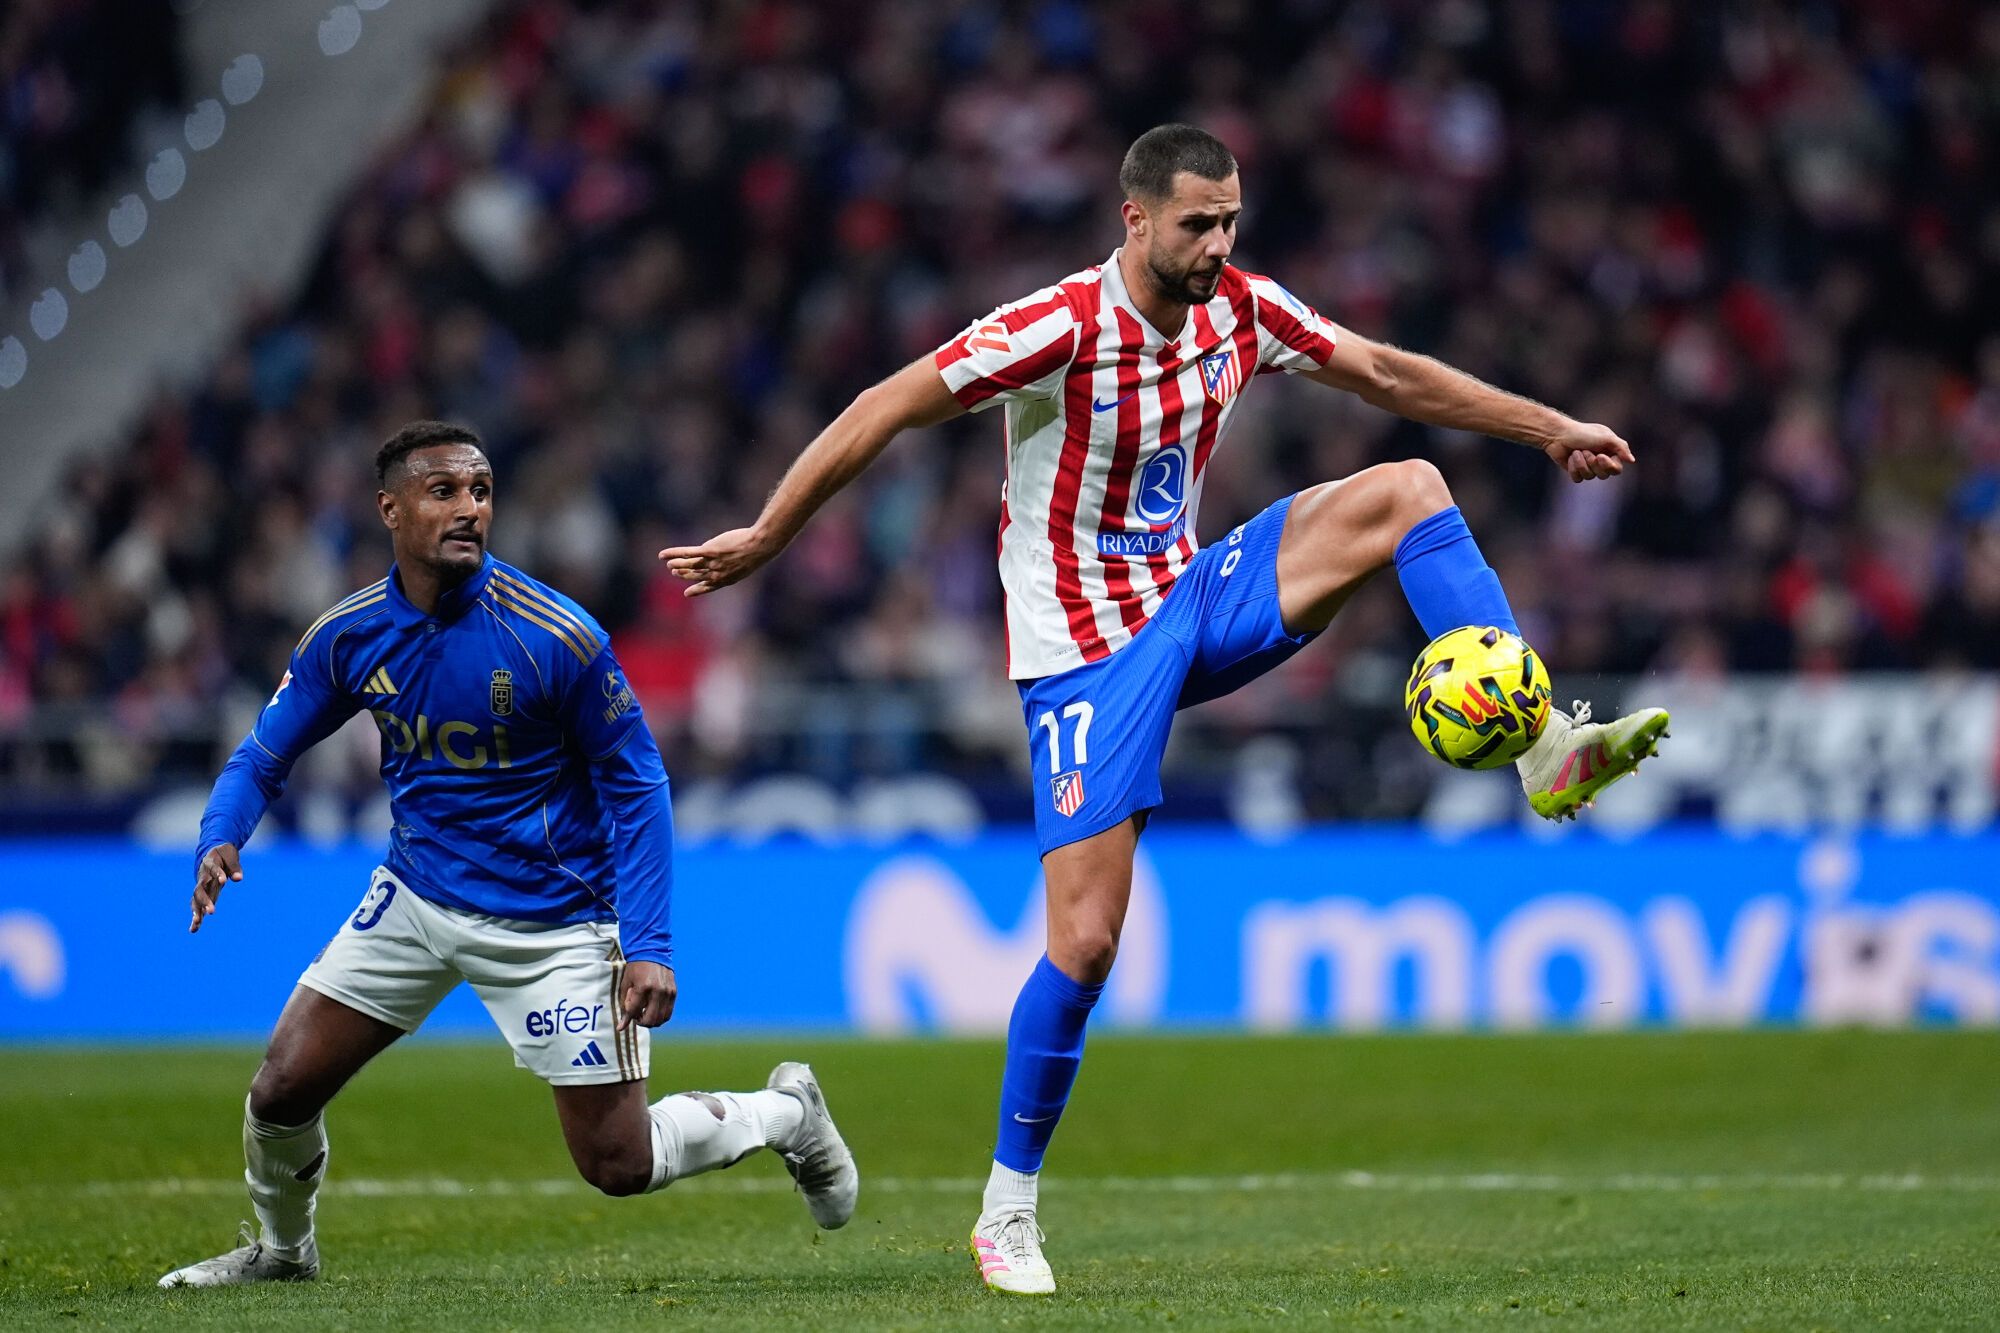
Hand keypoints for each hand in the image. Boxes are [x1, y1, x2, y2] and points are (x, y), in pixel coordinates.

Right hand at [190, 843, 241, 933]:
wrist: (212, 854)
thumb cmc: (223, 855)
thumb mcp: (230, 856)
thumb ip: (234, 867)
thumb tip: (238, 879)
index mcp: (210, 864)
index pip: (213, 869)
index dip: (217, 874)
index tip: (223, 881)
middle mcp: (202, 877)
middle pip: (200, 890)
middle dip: (205, 900)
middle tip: (212, 911)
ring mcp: (201, 887)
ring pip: (196, 900)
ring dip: (197, 911)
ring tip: (197, 923)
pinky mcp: (203, 895)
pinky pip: (197, 906)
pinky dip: (196, 917)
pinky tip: (193, 929)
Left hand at [618, 960, 676, 1030]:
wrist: (652, 952)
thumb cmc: (636, 968)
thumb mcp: (626, 984)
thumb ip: (624, 1005)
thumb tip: (621, 1027)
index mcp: (643, 987)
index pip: (634, 1012)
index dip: (627, 1019)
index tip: (622, 1023)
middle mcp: (658, 991)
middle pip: (650, 1020)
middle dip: (641, 1022)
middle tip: (636, 1017)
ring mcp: (668, 992)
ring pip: (660, 1019)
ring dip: (651, 1021)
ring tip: (645, 1014)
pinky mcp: (674, 992)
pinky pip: (668, 1013)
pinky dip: (660, 1016)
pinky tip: (653, 1010)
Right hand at [658, 527, 776, 596]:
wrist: (759, 546)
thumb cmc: (757, 552)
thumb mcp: (746, 563)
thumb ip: (734, 564)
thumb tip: (729, 559)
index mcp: (727, 579)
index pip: (708, 587)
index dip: (697, 590)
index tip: (687, 593)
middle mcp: (717, 574)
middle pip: (696, 575)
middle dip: (684, 575)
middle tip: (675, 573)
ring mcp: (712, 563)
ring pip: (689, 566)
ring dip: (677, 565)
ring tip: (669, 565)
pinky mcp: (708, 551)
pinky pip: (686, 553)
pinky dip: (673, 554)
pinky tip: (663, 555)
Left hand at [1542, 420, 1633, 483]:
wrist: (1558, 435)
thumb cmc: (1583, 433)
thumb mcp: (1606, 437)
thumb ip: (1621, 447)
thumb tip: (1632, 460)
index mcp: (1610, 451)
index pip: (1617, 469)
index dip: (1609, 466)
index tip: (1600, 456)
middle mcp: (1600, 459)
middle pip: (1604, 475)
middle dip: (1593, 464)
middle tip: (1586, 451)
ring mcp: (1587, 466)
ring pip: (1590, 477)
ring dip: (1582, 464)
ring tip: (1576, 452)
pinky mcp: (1574, 470)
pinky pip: (1578, 479)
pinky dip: (1573, 468)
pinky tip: (1569, 458)